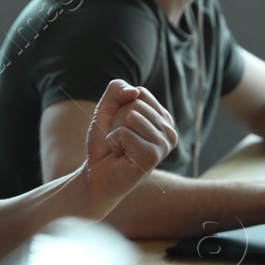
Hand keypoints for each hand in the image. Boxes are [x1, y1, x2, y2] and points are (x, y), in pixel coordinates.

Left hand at [80, 80, 176, 212]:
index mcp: (164, 119)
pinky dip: (113, 142)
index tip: (121, 127)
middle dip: (117, 121)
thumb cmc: (104, 143)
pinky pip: (124, 133)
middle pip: (135, 104)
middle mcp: (169, 131)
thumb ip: (117, 90)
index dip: (121, 107)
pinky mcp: (152, 156)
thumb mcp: (107, 109)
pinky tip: (119, 155)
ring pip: (130, 117)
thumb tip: (134, 91)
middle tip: (120, 141)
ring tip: (120, 148)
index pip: (140, 93)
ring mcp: (164, 145)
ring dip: (115, 133)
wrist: (95, 174)